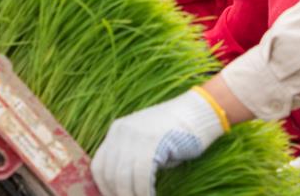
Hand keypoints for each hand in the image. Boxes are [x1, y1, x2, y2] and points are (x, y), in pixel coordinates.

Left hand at [90, 88, 227, 195]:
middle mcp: (122, 132)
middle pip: (109, 174)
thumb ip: (131, 159)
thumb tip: (124, 189)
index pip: (99, 166)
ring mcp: (136, 135)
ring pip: (123, 178)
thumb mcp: (146, 142)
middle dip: (119, 194)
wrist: (201, 111)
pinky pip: (141, 176)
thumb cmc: (177, 132)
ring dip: (132, 195)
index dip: (105, 187)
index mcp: (117, 130)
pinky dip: (145, 192)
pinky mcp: (152, 142)